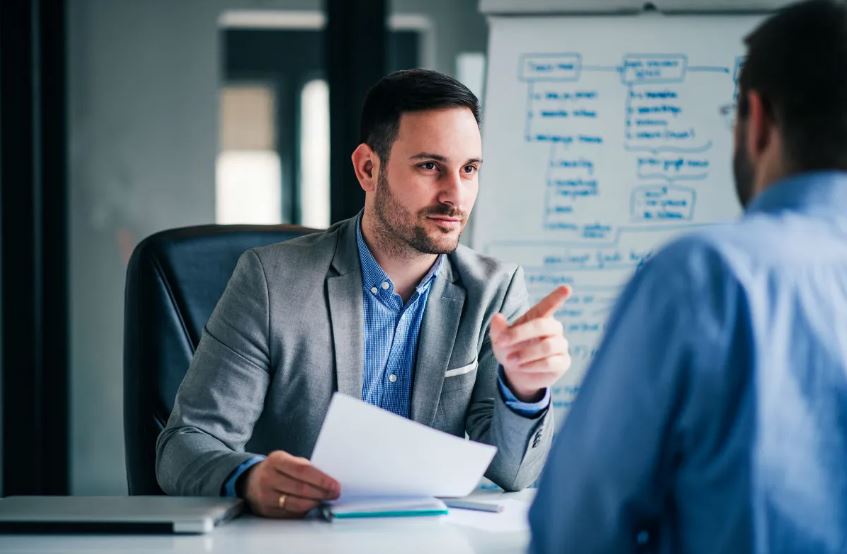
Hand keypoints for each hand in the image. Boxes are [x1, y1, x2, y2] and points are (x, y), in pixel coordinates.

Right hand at [242, 450, 340, 517]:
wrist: (249, 480)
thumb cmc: (276, 469)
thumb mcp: (287, 460)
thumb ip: (305, 468)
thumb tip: (328, 482)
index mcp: (276, 460)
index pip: (303, 470)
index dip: (321, 479)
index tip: (335, 485)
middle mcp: (268, 477)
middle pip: (301, 489)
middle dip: (322, 493)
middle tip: (334, 494)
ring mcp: (265, 495)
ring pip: (296, 504)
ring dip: (314, 503)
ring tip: (324, 500)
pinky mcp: (265, 510)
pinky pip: (291, 514)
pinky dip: (304, 511)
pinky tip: (310, 506)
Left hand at [490, 285, 571, 401]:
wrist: (517, 374)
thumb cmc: (510, 349)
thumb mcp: (499, 340)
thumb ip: (498, 328)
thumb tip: (497, 317)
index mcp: (538, 317)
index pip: (549, 305)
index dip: (557, 297)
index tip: (566, 288)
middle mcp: (553, 328)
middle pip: (542, 325)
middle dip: (520, 334)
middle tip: (501, 342)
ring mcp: (560, 345)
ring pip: (547, 346)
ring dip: (525, 354)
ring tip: (511, 360)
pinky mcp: (563, 362)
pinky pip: (551, 362)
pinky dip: (532, 365)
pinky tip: (522, 367)